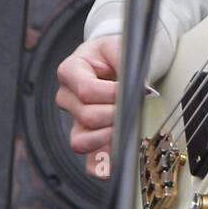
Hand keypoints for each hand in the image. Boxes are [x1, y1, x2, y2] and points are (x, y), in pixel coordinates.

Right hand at [55, 36, 121, 179]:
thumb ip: (126, 60)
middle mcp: (66, 97)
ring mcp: (73, 120)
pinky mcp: (85, 138)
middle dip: (117, 114)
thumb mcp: (118, 45)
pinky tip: (120, 154)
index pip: (86, 90)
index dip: (112, 94)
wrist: (109, 61)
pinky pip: (88, 162)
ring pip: (82, 141)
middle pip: (87, 117)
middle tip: (135, 106)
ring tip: (127, 124)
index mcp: (70, 71)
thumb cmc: (111, 53)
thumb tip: (140, 86)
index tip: (134, 89)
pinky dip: (104, 163)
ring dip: (110, 136)